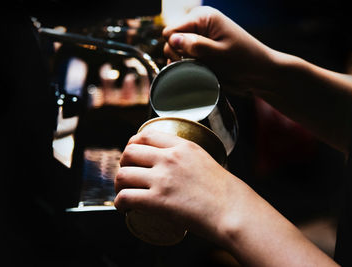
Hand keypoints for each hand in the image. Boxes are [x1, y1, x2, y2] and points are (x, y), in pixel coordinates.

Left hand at [113, 129, 249, 240]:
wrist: (233, 211)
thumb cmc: (225, 191)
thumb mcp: (206, 160)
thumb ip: (188, 158)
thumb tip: (176, 165)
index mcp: (183, 146)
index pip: (146, 135)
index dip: (132, 144)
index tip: (131, 153)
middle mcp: (169, 158)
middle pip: (130, 152)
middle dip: (123, 163)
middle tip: (127, 174)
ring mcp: (162, 179)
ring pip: (123, 175)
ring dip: (118, 184)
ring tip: (123, 192)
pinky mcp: (158, 201)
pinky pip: (126, 197)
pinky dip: (119, 203)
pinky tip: (124, 207)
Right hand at [163, 6, 277, 95]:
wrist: (260, 73)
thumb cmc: (244, 61)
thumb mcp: (219, 54)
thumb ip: (195, 46)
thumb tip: (172, 39)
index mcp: (203, 17)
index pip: (171, 31)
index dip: (175, 46)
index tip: (190, 58)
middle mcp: (199, 25)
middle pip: (171, 40)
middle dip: (179, 55)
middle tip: (198, 65)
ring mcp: (199, 38)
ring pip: (175, 51)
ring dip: (183, 63)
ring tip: (201, 69)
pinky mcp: (201, 51)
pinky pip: (184, 58)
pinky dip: (187, 67)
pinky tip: (198, 72)